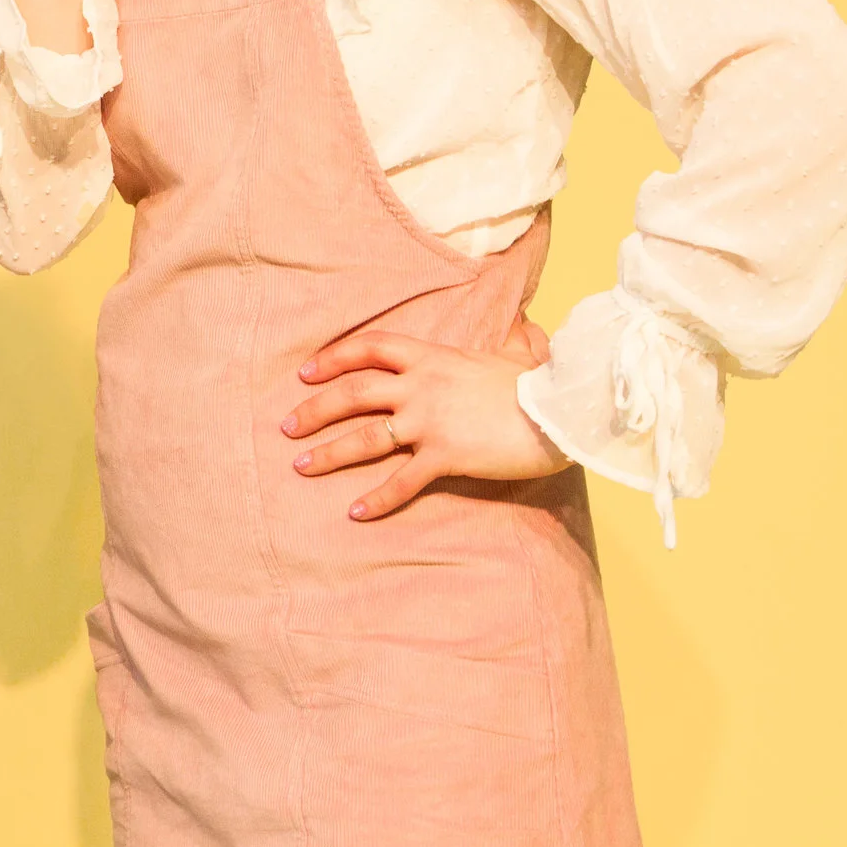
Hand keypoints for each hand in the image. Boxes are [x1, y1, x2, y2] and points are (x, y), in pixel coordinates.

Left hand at [284, 319, 566, 520]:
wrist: (561, 411)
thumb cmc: (540, 384)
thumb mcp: (516, 354)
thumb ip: (507, 344)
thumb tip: (522, 333)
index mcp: (431, 357)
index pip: (370, 347)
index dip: (334, 357)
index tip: (306, 372)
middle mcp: (421, 387)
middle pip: (352, 392)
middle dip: (314, 409)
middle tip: (285, 425)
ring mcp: (428, 422)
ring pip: (364, 437)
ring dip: (328, 453)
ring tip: (300, 466)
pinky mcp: (444, 455)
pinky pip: (402, 481)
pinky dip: (377, 500)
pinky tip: (354, 513)